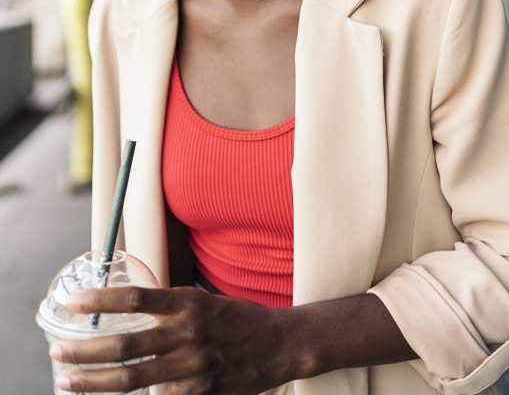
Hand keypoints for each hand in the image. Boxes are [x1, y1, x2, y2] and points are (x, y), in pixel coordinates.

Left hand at [49, 285, 293, 393]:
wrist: (278, 345)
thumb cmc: (236, 318)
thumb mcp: (202, 299)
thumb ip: (169, 307)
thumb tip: (128, 308)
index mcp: (187, 303)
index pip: (135, 296)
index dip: (99, 299)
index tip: (71, 301)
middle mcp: (187, 333)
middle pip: (123, 343)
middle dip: (83, 350)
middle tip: (57, 350)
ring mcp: (191, 367)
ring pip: (130, 378)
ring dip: (92, 381)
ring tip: (67, 379)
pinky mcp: (198, 392)